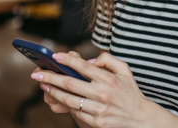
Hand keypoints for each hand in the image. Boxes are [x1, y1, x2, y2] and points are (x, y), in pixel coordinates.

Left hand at [31, 51, 151, 127]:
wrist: (140, 118)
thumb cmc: (130, 92)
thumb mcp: (125, 70)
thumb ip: (108, 60)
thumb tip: (90, 60)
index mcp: (108, 79)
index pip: (83, 66)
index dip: (67, 60)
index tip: (54, 56)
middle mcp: (103, 93)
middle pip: (70, 83)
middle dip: (51, 77)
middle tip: (37, 73)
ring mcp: (99, 109)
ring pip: (69, 99)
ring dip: (53, 92)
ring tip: (43, 85)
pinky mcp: (96, 122)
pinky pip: (76, 111)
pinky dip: (65, 104)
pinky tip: (57, 98)